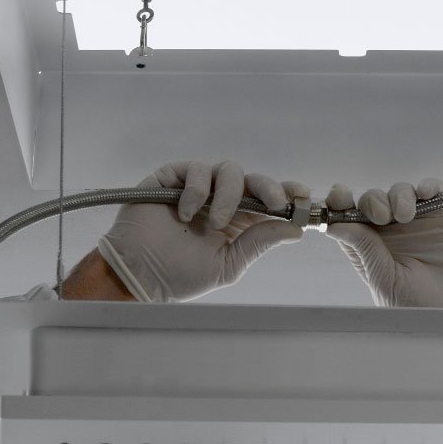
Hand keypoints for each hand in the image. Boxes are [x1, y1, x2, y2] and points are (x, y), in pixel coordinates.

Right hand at [96, 160, 305, 301]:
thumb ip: (259, 242)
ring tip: (216, 222)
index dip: (287, 193)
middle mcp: (221, 199)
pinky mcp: (172, 177)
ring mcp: (197, 186)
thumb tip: (296, 229)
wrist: (140, 274)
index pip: (268, 198)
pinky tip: (187, 212)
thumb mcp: (229, 263)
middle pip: (253, 179)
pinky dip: (196, 189)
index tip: (302, 196)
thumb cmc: (181, 274)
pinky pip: (194, 169)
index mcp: (239, 219)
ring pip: (227, 171)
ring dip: (228, 195)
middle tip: (276, 204)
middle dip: (269, 188)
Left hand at [324, 179, 442, 308]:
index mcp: (369, 248)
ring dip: (399, 195)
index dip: (340, 203)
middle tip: (381, 216)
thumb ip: (363, 249)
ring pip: (400, 192)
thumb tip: (332, 225)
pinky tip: (426, 194)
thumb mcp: (384, 279)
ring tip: (405, 215)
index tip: (339, 197)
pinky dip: (428, 186)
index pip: (348, 218)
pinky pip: (432, 192)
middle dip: (372, 201)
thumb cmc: (417, 307)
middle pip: (372, 200)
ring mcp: (417, 223)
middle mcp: (390, 233)